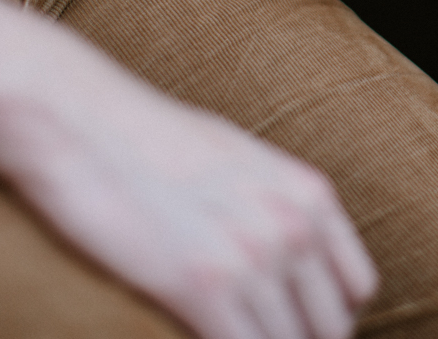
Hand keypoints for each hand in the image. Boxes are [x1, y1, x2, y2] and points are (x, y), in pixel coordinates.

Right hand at [14, 87, 377, 338]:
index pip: (358, 289)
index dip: (330, 319)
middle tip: (257, 336)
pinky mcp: (202, 287)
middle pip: (330, 329)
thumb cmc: (148, 138)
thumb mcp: (241, 159)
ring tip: (227, 336)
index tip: (296, 327)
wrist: (79, 120)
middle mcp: (295, 226)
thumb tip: (290, 256)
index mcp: (310, 195)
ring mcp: (253, 258)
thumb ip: (277, 206)